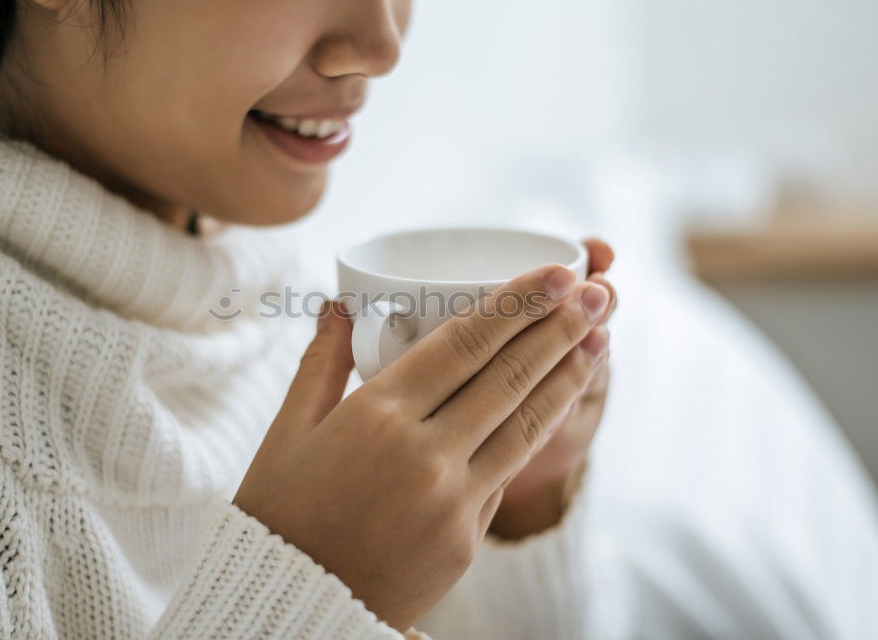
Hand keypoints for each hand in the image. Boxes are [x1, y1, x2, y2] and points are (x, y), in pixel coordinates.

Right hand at [233, 264, 611, 631]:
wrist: (291, 605)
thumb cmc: (280, 512)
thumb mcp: (287, 431)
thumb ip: (322, 362)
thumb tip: (337, 303)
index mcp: (375, 417)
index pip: (464, 342)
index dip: (516, 302)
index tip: (554, 273)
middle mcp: (424, 454)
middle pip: (508, 376)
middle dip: (558, 327)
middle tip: (594, 292)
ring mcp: (453, 500)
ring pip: (525, 423)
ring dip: (567, 376)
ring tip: (599, 338)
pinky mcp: (466, 538)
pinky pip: (507, 471)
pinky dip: (537, 429)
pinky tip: (555, 401)